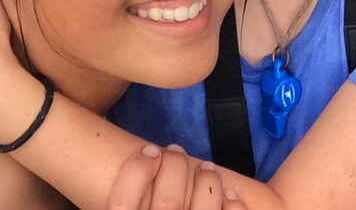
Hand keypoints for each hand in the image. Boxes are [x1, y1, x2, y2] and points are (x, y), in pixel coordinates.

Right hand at [107, 144, 238, 209]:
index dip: (136, 171)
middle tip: (176, 151)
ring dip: (208, 182)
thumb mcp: (131, 204)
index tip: (149, 150)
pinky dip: (233, 206)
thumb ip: (130, 197)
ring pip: (200, 209)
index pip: (122, 203)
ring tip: (208, 169)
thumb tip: (129, 162)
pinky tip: (230, 196)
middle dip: (176, 168)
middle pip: (168, 202)